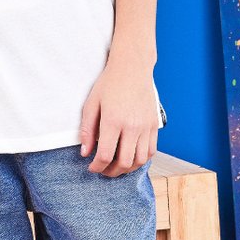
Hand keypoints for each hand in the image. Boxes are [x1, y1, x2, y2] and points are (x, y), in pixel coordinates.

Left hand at [78, 58, 157, 176]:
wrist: (132, 68)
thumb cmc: (110, 83)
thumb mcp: (92, 103)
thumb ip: (87, 129)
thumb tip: (84, 152)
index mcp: (113, 120)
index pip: (105, 154)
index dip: (97, 166)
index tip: (91, 167)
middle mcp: (132, 126)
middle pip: (123, 162)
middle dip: (111, 172)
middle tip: (103, 170)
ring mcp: (145, 126)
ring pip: (139, 161)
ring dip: (127, 169)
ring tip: (117, 166)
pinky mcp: (154, 125)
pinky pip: (151, 151)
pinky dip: (141, 159)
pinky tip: (132, 157)